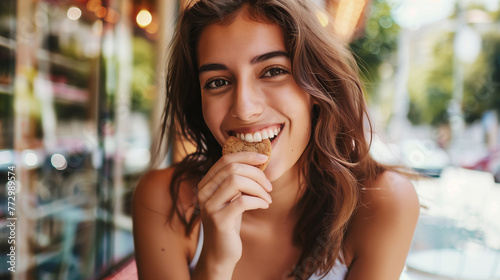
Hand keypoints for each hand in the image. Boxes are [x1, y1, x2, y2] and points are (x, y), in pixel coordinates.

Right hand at [196, 152, 272, 269]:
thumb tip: (256, 161)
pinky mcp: (219, 220)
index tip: (264, 158)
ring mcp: (209, 206)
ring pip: (237, 182)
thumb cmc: (229, 223)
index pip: (225, 159)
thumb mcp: (231, 198)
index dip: (247, 155)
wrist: (220, 253)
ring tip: (267, 198)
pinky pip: (243, 201)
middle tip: (269, 186)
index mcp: (206, 183)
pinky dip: (258, 201)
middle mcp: (204, 192)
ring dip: (258, 188)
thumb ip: (236, 181)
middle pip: (233, 169)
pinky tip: (264, 205)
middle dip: (256, 174)